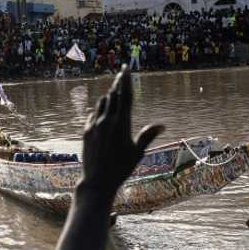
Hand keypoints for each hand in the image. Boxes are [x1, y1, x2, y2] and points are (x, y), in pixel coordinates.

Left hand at [78, 66, 162, 202]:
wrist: (97, 181)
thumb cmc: (121, 169)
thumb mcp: (138, 153)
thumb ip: (147, 136)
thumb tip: (162, 125)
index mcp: (121, 124)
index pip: (125, 96)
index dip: (126, 80)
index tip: (126, 68)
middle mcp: (106, 121)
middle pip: (113, 95)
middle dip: (118, 83)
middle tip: (122, 73)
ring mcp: (94, 125)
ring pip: (102, 103)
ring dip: (109, 95)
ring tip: (114, 90)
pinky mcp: (86, 131)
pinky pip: (93, 114)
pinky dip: (99, 108)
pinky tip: (102, 109)